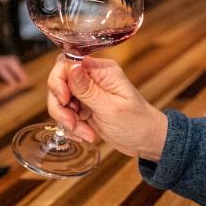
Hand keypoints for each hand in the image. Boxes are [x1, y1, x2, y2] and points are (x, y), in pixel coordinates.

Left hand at [0, 54, 27, 86]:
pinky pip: (11, 62)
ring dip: (19, 69)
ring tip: (24, 79)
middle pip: (9, 61)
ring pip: (12, 60)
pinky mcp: (1, 61)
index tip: (12, 84)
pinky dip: (17, 68)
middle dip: (17, 71)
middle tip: (23, 81)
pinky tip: (20, 76)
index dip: (6, 75)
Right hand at [47, 55, 167, 160]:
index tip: (65, 100)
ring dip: (67, 120)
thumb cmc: (137, 124)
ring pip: (60, 100)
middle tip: (72, 123)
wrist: (146, 142)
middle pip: (59, 83)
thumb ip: (88, 89)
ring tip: (85, 133)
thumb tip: (70, 66)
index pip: (67, 63)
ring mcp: (87, 93)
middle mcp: (93, 78)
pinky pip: (66, 113)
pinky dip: (71, 126)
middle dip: (61, 106)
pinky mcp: (84, 107)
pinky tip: (85, 134)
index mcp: (102, 71)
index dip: (59, 81)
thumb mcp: (111, 108)